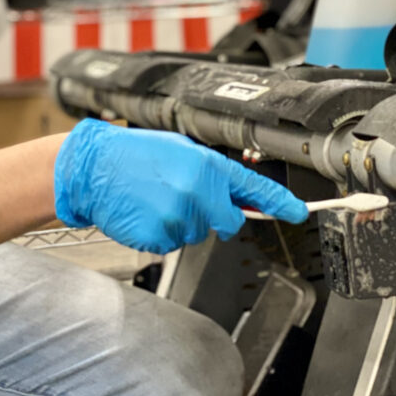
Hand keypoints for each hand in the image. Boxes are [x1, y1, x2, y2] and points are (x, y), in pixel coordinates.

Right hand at [54, 119, 308, 253]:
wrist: (96, 168)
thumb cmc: (137, 155)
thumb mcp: (181, 151)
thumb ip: (212, 172)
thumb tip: (233, 193)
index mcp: (208, 166)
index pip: (254, 189)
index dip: (281, 202)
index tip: (299, 212)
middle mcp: (199, 193)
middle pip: (227, 222)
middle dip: (214, 215)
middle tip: (186, 196)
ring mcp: (180, 218)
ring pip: (197, 233)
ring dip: (184, 221)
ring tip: (158, 198)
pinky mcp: (161, 238)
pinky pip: (174, 244)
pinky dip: (163, 232)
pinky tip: (147, 211)